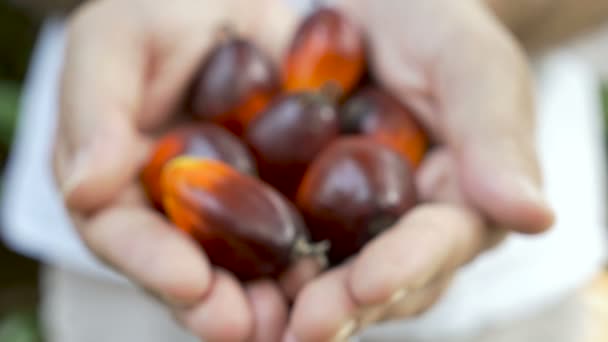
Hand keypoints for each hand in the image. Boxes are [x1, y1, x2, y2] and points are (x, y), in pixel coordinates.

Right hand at [53, 1, 306, 340]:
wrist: (237, 4)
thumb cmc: (166, 10)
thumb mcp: (117, 38)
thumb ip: (95, 107)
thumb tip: (84, 185)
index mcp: (119, 179)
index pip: (122, 235)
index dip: (151, 263)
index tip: (189, 282)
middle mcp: (172, 207)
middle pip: (186, 272)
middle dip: (214, 304)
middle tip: (247, 325)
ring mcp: (230, 207)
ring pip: (242, 269)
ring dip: (267, 299)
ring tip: (295, 316)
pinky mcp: (281, 197)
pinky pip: (296, 236)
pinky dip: (312, 260)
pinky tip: (334, 272)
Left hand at [283, 1, 554, 340]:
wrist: (366, 11)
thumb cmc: (428, 23)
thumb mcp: (465, 60)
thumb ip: (494, 132)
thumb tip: (535, 217)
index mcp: (461, 200)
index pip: (439, 243)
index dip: (407, 266)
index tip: (371, 283)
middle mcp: (406, 226)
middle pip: (383, 281)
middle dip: (345, 305)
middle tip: (303, 326)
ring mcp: (351, 222)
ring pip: (331, 276)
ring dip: (297, 302)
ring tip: (261, 318)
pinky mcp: (303, 207)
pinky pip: (282, 241)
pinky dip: (259, 263)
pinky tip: (226, 274)